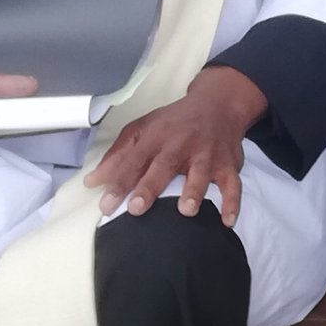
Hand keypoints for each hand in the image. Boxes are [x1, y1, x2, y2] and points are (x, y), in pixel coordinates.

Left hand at [84, 65, 267, 225]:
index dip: (119, 181)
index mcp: (157, 135)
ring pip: (201, 172)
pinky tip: (228, 220)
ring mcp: (207, 154)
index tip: (106, 205)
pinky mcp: (228, 163)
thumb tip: (92, 182)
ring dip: (194, 190)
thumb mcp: (143, 129)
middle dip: (151, 186)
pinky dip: (233, 201)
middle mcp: (181, 143)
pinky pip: (233, 183)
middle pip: (164, 165)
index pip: (134, 159)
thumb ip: (118, 156)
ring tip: (187, 210)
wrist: (218, 104)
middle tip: (138, 208)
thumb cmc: (174, 122)